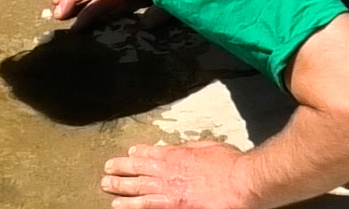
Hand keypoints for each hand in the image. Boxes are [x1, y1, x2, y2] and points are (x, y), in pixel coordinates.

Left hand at [101, 141, 255, 208]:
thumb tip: (181, 149)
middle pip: (139, 169)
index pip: (152, 153)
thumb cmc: (231, 165)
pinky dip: (132, 205)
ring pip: (138, 189)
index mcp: (178, 155)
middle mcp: (169, 172)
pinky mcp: (173, 207)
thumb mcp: (209, 146)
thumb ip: (191, 148)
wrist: (241, 183)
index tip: (129, 153)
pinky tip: (120, 206)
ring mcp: (169, 191)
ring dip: (120, 187)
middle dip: (121, 169)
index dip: (139, 153)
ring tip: (107, 186)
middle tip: (107, 170)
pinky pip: (147, 206)